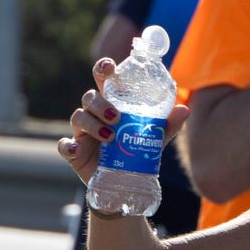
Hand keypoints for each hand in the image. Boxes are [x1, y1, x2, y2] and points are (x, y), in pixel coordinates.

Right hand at [57, 58, 189, 183]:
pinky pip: (65, 145)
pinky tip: (76, 148)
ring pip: (78, 117)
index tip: (109, 67)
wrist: (125, 182)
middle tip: (116, 117)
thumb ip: (167, 125)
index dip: (103, 69)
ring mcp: (82, 132)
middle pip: (89, 97)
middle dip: (100, 103)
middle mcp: (94, 114)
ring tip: (111, 137)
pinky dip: (68, 146)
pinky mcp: (74, 151)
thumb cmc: (136, 152)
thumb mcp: (153, 139)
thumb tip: (184, 109)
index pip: (104, 81)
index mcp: (112, 105)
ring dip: (92, 124)